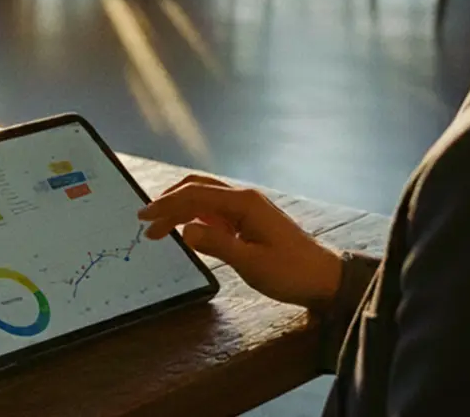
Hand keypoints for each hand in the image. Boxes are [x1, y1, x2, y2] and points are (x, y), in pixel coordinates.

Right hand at [137, 174, 342, 310]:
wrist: (325, 279)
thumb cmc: (292, 272)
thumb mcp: (251, 263)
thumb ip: (216, 245)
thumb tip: (184, 231)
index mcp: (244, 203)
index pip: (195, 196)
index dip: (165, 205)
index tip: (143, 217)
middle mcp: (244, 199)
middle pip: (197, 189)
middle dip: (168, 202)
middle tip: (146, 220)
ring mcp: (247, 209)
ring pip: (204, 200)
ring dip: (180, 211)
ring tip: (160, 230)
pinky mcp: (249, 221)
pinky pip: (215, 213)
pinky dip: (195, 219)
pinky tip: (186, 233)